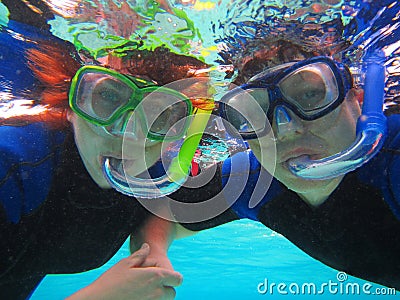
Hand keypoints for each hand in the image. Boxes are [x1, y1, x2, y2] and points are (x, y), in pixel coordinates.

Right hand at [67, 243, 182, 299]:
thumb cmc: (110, 281)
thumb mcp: (125, 263)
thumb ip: (140, 255)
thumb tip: (147, 247)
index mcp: (155, 277)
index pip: (177, 279)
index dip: (174, 277)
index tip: (167, 277)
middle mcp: (156, 292)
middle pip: (172, 293)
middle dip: (166, 288)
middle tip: (154, 284)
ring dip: (160, 296)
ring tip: (146, 291)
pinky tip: (140, 297)